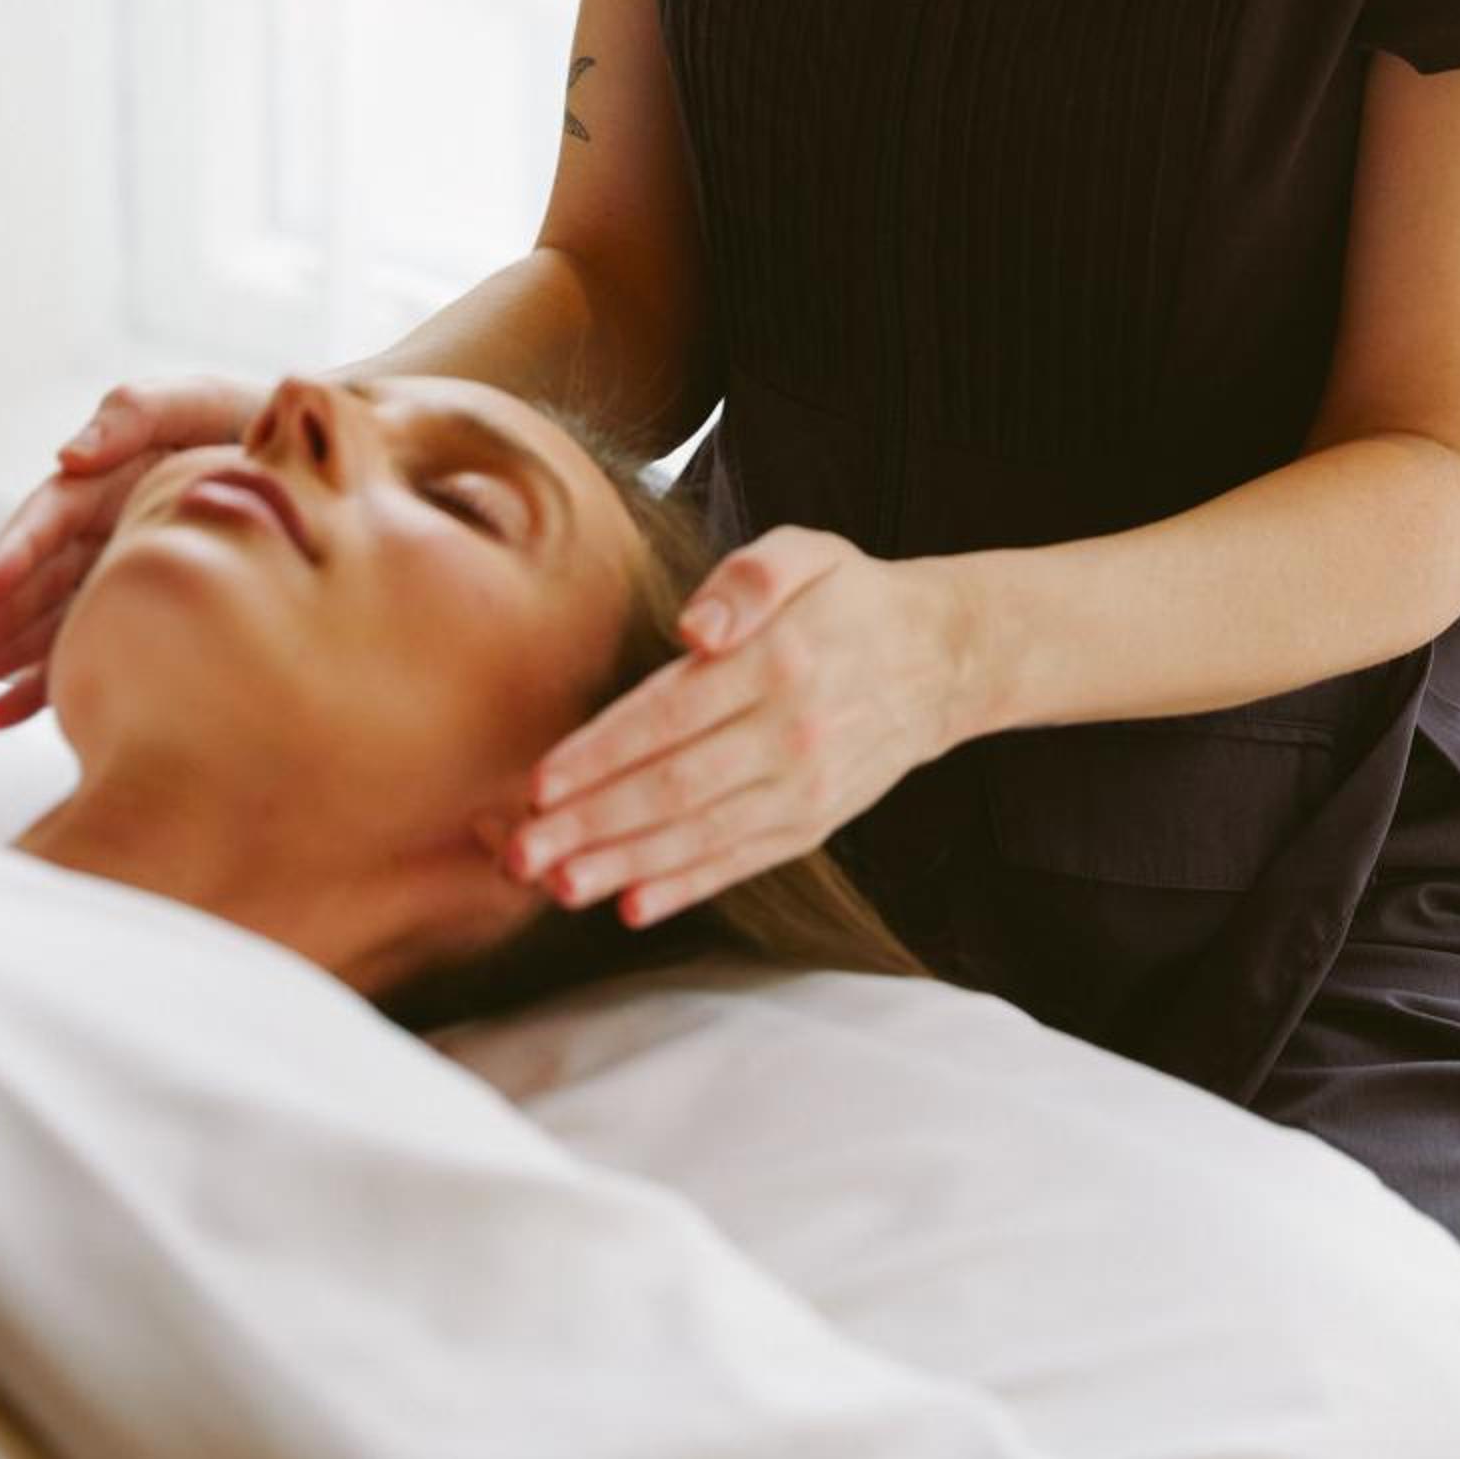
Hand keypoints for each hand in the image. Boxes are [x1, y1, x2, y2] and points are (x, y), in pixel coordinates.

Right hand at [0, 374, 267, 727]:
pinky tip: (2, 712)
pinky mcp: (145, 607)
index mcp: (106, 481)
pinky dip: (45, 681)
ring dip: (1, 655)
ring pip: (49, 619)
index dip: (12, 553)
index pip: (48, 521)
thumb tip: (70, 455)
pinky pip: (89, 645)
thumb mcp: (198, 402)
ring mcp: (120, 574)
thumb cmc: (251, 419)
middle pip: (35, 578)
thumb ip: (136, 413)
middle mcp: (102, 531)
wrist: (320, 460)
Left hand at [498, 526, 972, 927]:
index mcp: (778, 661)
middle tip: (518, 852)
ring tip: (559, 886)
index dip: (601, 754)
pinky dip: (686, 887)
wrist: (941, 660)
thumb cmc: (851, 599)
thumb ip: (749, 576)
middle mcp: (791, 734)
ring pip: (700, 834)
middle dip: (589, 824)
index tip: (539, 783)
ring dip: (623, 865)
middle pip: (674, 787)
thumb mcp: (808, 552)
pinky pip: (740, 860)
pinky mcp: (813, 823)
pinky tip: (633, 906)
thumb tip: (694, 628)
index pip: (670, 715)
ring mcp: (804, 788)